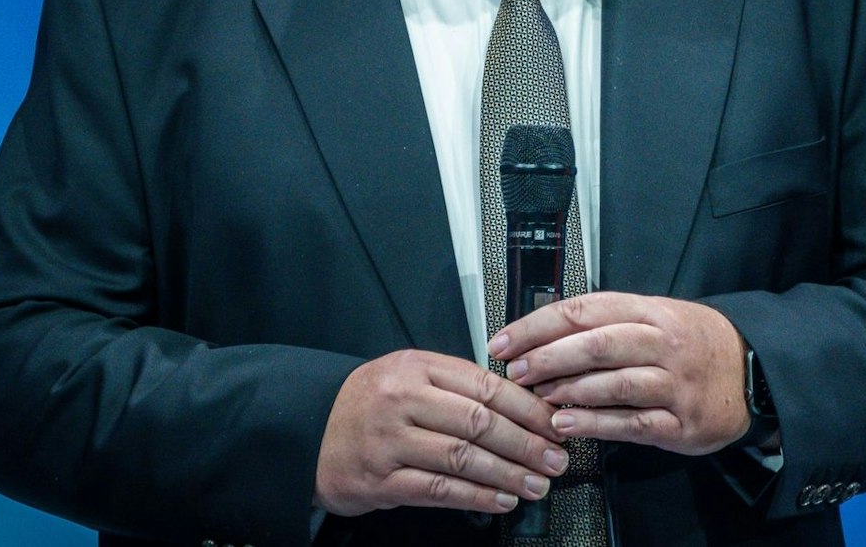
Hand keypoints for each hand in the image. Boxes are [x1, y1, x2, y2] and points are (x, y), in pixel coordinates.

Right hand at [315, 349, 570, 516]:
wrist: (309, 431)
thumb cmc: (369, 403)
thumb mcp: (408, 374)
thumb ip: (456, 384)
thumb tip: (521, 405)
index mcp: (417, 366)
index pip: (486, 385)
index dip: (528, 408)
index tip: (555, 424)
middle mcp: (403, 399)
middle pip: (479, 422)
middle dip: (526, 444)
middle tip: (556, 459)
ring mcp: (390, 441)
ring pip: (463, 458)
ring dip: (507, 474)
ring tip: (536, 484)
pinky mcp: (380, 480)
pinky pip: (438, 490)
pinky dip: (475, 497)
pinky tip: (500, 499)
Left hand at [489, 293, 750, 456]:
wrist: (752, 370)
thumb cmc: (693, 343)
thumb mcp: (656, 315)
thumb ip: (607, 322)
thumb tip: (544, 334)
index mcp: (649, 310)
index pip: (584, 309)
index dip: (538, 326)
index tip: (505, 340)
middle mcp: (662, 342)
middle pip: (597, 344)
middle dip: (548, 357)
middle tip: (515, 371)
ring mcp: (675, 383)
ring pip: (615, 383)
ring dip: (568, 391)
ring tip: (535, 398)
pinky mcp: (682, 421)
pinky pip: (634, 423)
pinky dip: (597, 424)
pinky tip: (567, 425)